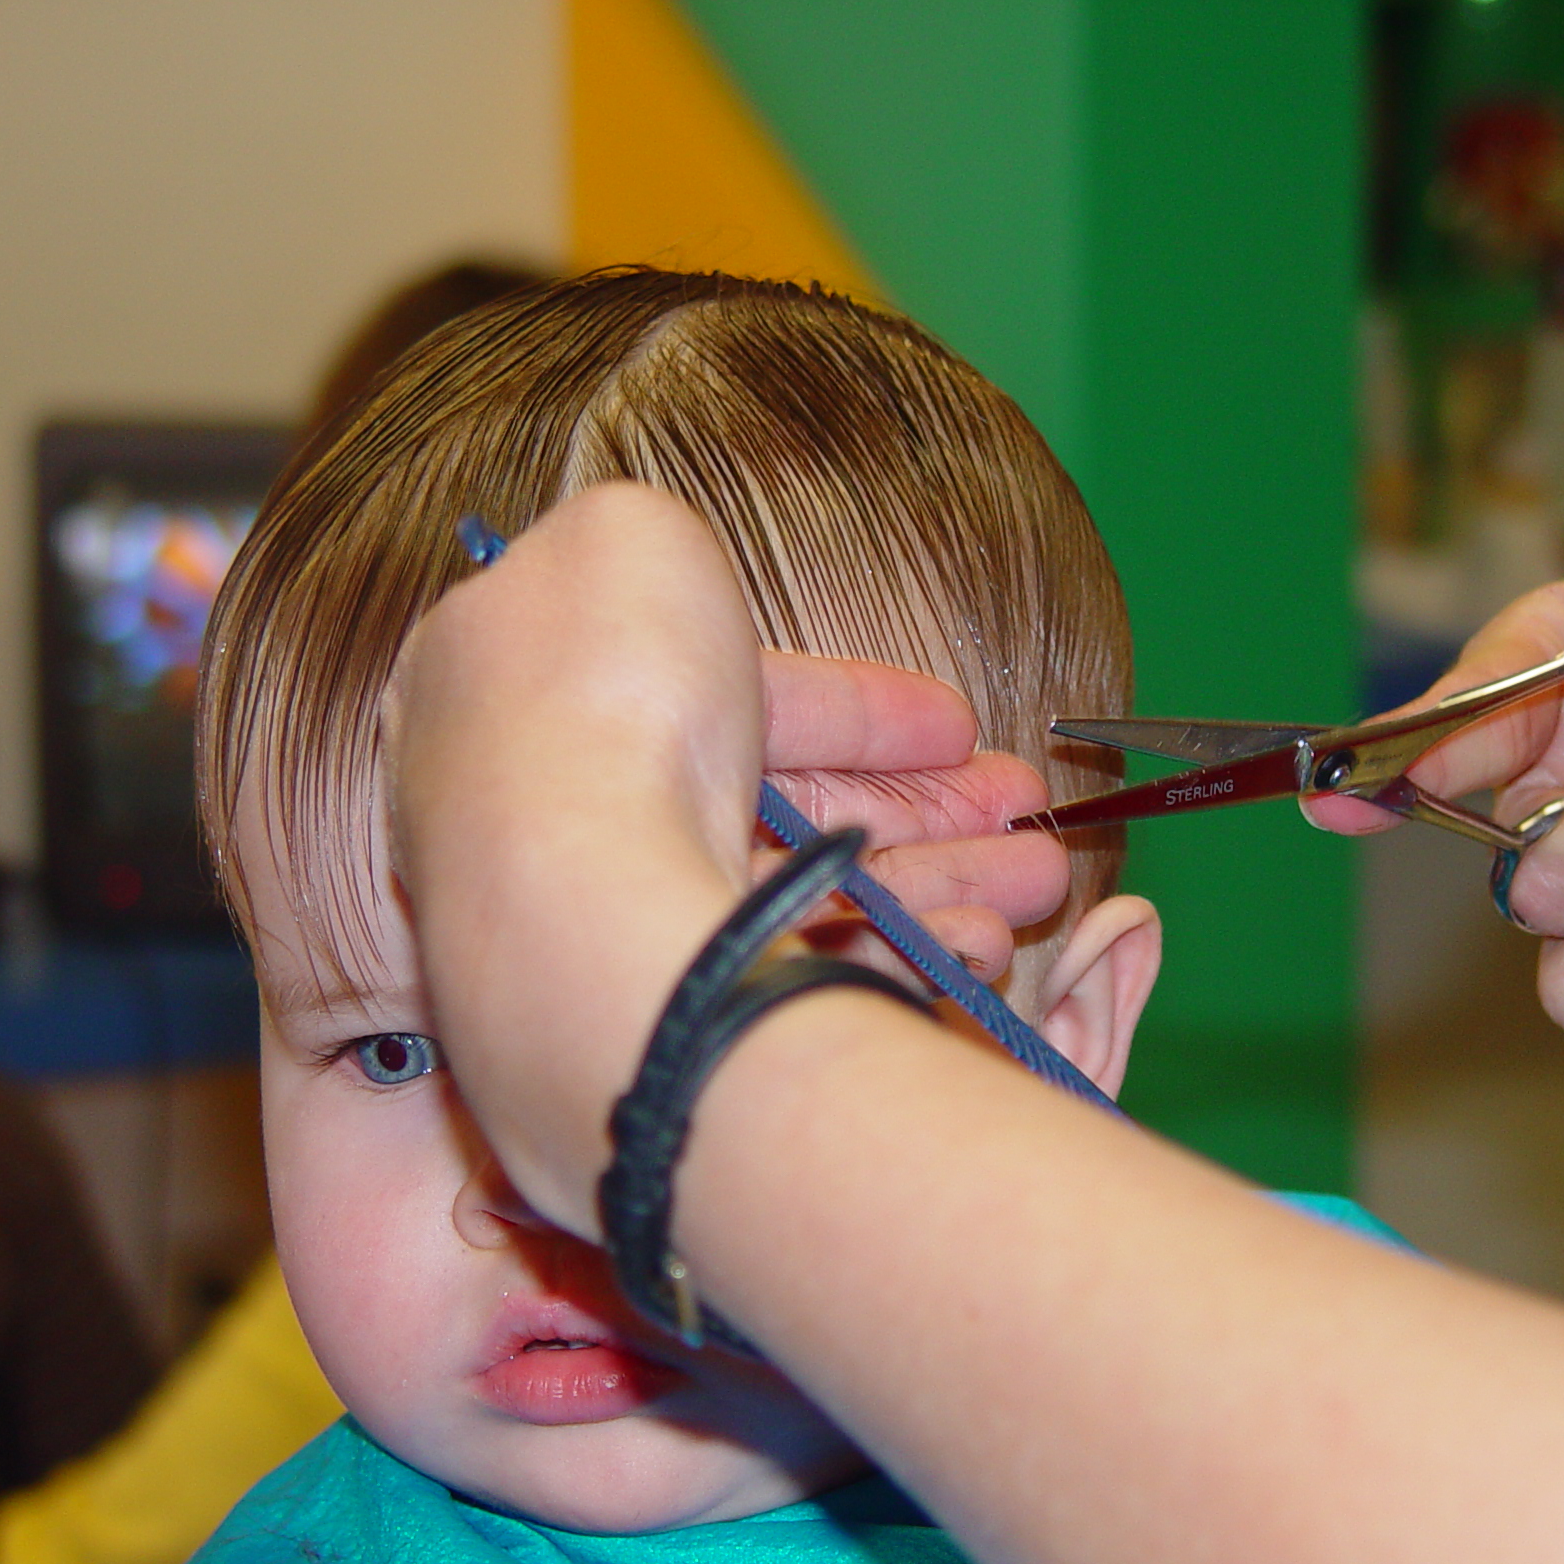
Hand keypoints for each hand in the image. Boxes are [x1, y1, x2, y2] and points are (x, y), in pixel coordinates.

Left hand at [382, 482, 1061, 1226]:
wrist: (577, 894)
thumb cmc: (599, 694)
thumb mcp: (628, 540)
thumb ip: (654, 551)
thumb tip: (661, 591)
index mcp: (519, 705)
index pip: (702, 697)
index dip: (843, 704)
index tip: (952, 722)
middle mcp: (550, 826)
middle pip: (762, 806)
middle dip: (917, 803)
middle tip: (1024, 810)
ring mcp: (602, 935)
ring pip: (792, 899)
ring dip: (935, 881)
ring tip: (1044, 878)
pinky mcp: (653, 1023)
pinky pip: (787, 982)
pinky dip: (892, 959)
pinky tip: (986, 943)